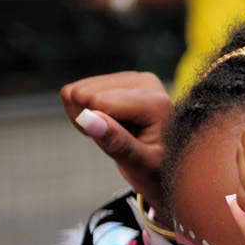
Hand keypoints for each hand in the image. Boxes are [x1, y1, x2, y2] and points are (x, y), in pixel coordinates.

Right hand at [61, 72, 172, 205]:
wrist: (167, 159)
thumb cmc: (157, 166)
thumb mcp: (142, 163)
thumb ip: (117, 142)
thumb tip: (88, 118)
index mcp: (155, 101)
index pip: (99, 101)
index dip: (97, 127)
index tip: (119, 143)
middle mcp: (143, 81)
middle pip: (84, 93)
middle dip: (90, 122)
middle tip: (118, 138)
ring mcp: (130, 78)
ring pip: (77, 91)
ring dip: (87, 117)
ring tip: (117, 131)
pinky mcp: (118, 79)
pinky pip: (77, 90)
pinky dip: (85, 112)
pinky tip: (110, 123)